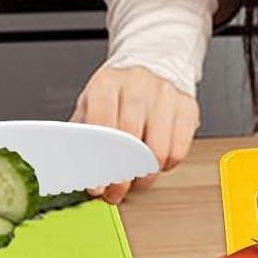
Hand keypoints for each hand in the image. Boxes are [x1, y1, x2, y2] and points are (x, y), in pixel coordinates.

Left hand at [70, 63, 199, 205]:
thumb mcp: (92, 105)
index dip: (99, 163)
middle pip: (130, 144)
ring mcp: (165, 94)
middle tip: (116, 191)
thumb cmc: (118, 93)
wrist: (152, 65)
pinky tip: (156, 162)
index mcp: (107, 83)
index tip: (97, 186)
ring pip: (157, 152)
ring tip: (137, 179)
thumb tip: (70, 170)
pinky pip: (178, 150)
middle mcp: (137, 84)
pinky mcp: (187, 106)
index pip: (102, 128)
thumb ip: (82, 135)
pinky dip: (167, 165)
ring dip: (145, 176)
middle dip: (122, 178)